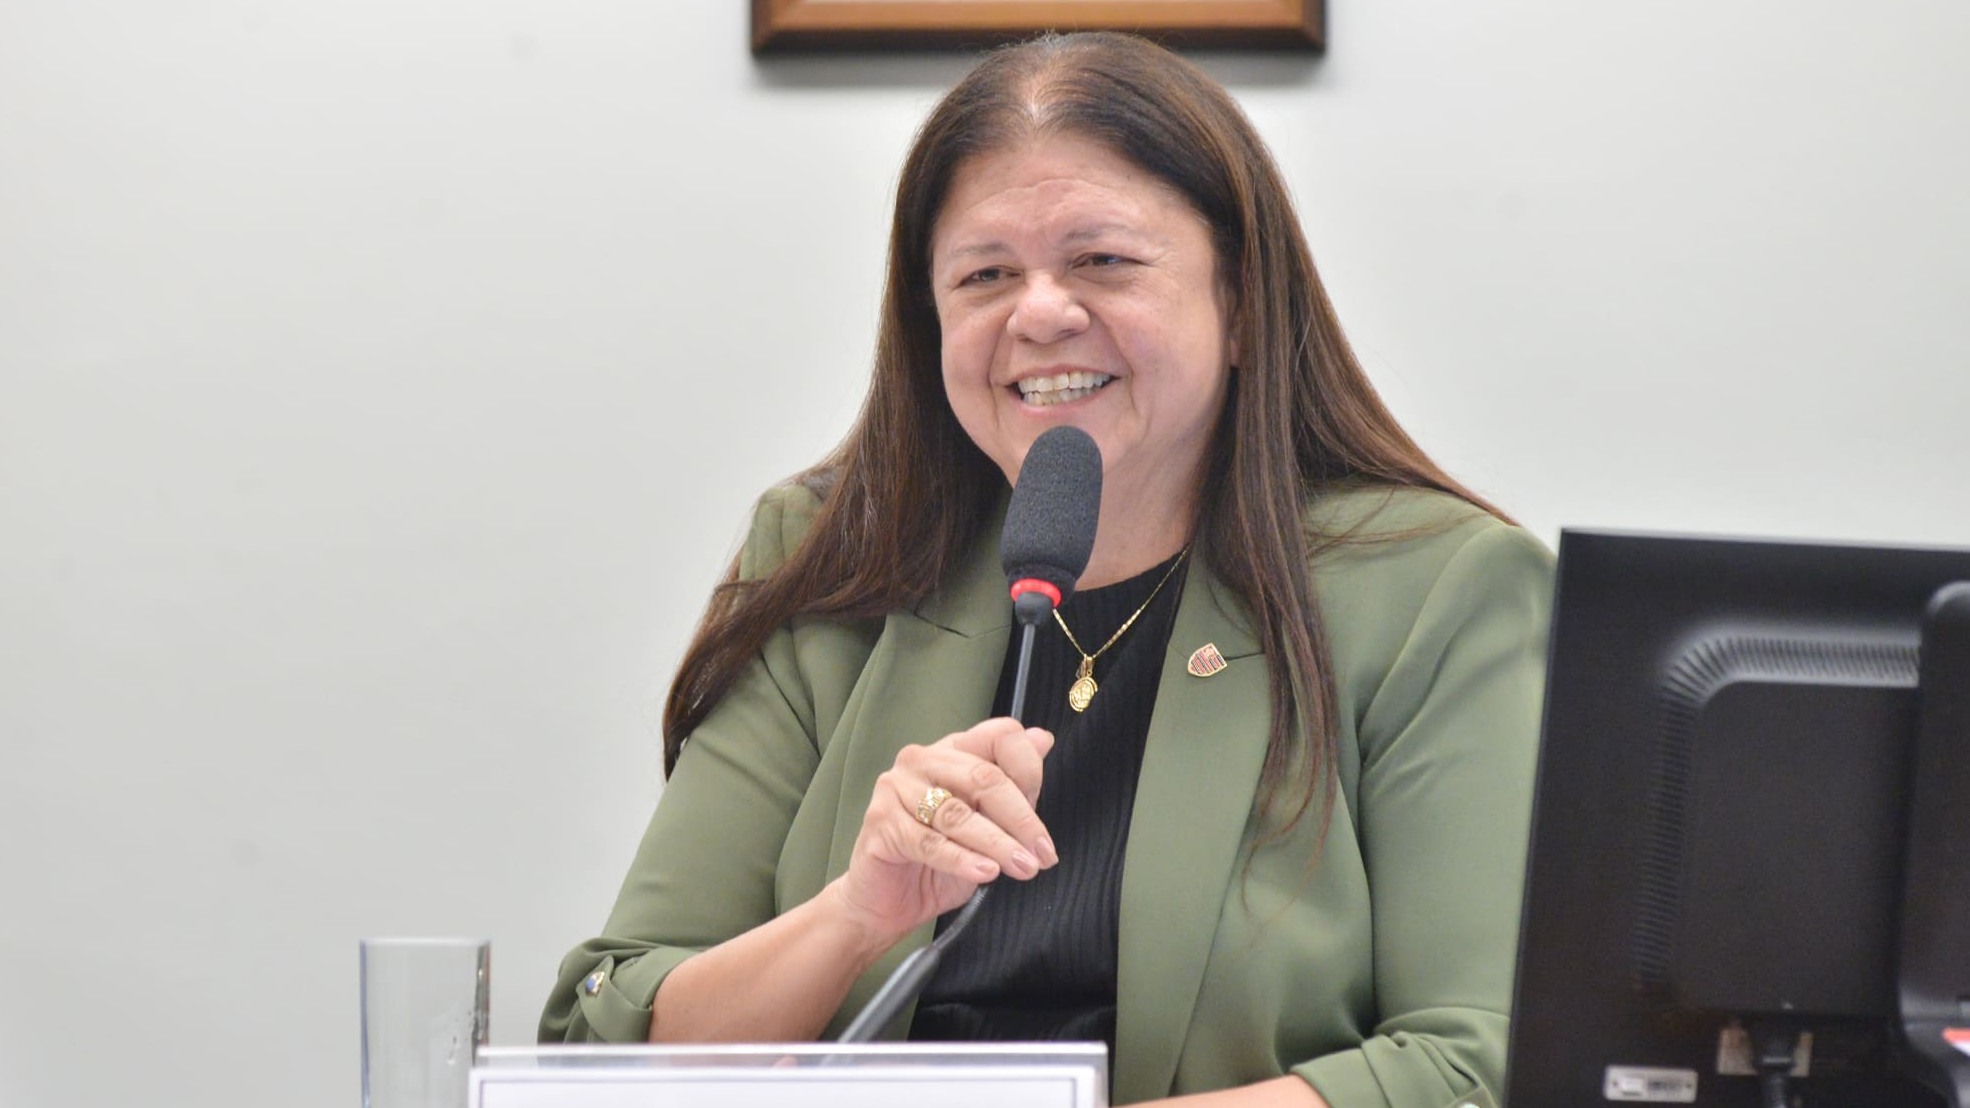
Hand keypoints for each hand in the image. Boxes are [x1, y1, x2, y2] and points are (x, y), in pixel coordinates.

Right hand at [829, 717, 1058, 943]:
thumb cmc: (938, 861)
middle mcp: (921, 760)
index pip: (999, 736)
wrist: (888, 901)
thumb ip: (1012, 785)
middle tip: (1042, 855)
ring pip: (958, 814)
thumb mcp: (987, 823)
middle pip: (983, 777)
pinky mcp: (881, 823)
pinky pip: (929, 842)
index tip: (1042, 820)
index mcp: (952, 750)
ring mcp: (896, 788)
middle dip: (1021, 820)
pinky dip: (962, 860)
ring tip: (1023, 867)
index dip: (1029, 772)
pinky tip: (985, 872)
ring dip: (998, 844)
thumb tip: (1043, 739)